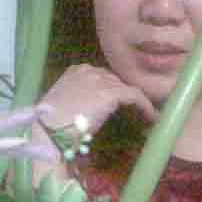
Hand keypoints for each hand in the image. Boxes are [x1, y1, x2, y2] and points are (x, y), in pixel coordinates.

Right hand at [39, 64, 158, 131]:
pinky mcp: (111, 93)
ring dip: (138, 104)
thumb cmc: (51, 124)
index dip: (115, 91)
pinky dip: (146, 107)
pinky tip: (152, 118)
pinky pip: (136, 97)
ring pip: (127, 89)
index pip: (103, 78)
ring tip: (147, 116)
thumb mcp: (64, 105)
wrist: (48, 130)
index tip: (123, 104)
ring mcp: (101, 80)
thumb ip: (80, 100)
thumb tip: (95, 109)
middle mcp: (89, 70)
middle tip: (137, 112)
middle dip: (126, 97)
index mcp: (76, 71)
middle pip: (116, 82)